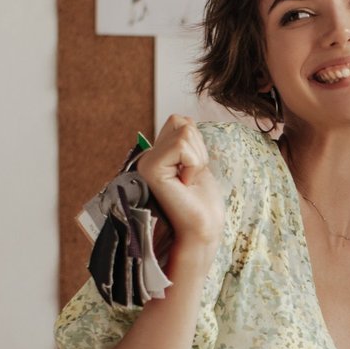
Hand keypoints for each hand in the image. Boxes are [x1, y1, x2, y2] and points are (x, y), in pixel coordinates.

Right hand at [137, 115, 224, 252]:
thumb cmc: (203, 202)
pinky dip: (194, 164)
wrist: (203, 230)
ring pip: (184, 131)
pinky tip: (186, 184)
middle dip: (198, 149)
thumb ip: (185, 141)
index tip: (193, 171)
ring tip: (188, 181)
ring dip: (197, 158)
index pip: (180, 120)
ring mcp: (146, 163)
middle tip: (192, 177)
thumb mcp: (197, 162)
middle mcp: (146, 157)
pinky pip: (182, 145)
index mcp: (156, 155)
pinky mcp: (150, 169)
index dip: (197, 144)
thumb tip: (183, 118)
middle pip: (182, 122)